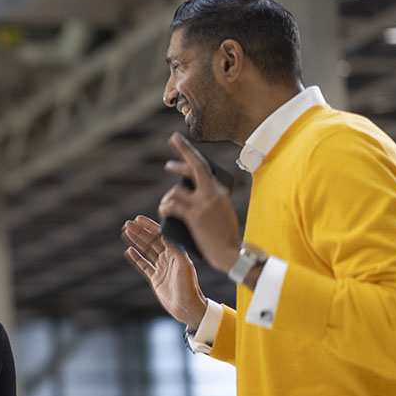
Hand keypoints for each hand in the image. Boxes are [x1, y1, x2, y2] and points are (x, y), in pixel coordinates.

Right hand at [122, 215, 207, 330]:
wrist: (187, 307)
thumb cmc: (189, 286)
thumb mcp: (183, 265)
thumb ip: (175, 249)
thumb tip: (166, 233)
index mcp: (176, 252)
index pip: (161, 235)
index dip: (149, 226)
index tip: (139, 219)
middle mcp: (169, 258)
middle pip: (151, 241)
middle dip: (140, 232)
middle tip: (127, 224)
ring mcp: (161, 268)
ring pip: (146, 251)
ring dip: (136, 241)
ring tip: (126, 233)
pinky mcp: (155, 278)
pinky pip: (143, 265)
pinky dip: (136, 258)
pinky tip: (129, 250)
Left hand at [158, 132, 240, 272]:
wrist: (231, 253)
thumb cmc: (225, 236)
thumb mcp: (222, 211)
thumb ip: (210, 199)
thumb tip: (191, 191)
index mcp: (220, 191)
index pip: (203, 167)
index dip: (188, 153)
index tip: (178, 142)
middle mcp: (213, 193)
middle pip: (194, 167)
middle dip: (182, 152)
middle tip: (171, 144)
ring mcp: (204, 203)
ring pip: (176, 192)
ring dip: (167, 199)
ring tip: (164, 208)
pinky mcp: (195, 216)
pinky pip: (174, 206)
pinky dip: (166, 208)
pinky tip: (164, 212)